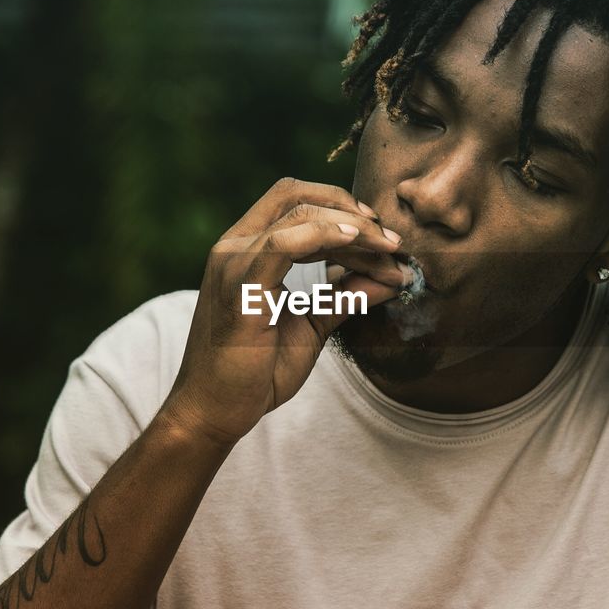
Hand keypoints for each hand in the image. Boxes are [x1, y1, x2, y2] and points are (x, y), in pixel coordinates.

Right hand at [161, 177, 410, 447]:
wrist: (215, 412)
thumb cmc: (256, 371)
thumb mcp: (312, 326)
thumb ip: (346, 297)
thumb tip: (393, 278)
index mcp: (246, 249)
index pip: (295, 200)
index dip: (343, 206)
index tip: (384, 237)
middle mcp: (234, 247)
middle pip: (297, 196)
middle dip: (352, 211)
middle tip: (394, 244)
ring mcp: (233, 264)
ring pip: (298, 215)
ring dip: (352, 229)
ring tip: (388, 252)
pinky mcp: (240, 289)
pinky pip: (282, 245)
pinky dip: (323, 235)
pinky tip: (354, 242)